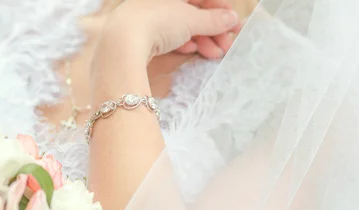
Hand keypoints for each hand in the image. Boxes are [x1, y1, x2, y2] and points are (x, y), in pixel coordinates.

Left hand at [102, 0, 241, 61]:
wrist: (122, 43)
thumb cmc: (157, 21)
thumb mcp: (191, 19)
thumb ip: (212, 20)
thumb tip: (231, 18)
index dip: (221, 12)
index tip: (235, 28)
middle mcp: (159, 1)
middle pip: (192, 14)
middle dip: (212, 30)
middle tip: (227, 46)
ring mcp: (148, 18)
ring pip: (181, 27)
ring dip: (201, 40)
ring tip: (213, 55)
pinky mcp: (140, 36)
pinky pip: (166, 37)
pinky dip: (182, 44)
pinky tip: (191, 52)